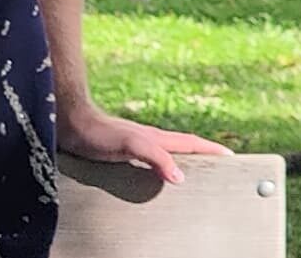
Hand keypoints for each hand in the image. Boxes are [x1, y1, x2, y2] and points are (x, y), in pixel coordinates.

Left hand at [61, 99, 232, 183]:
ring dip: (183, 160)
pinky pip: (150, 159)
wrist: (68, 123)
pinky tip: (156, 175)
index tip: (231, 156)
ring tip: (195, 173)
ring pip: (167, 152)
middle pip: (183, 146)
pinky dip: (161, 166)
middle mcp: (149, 139)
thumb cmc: (96, 133)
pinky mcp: (122, 150)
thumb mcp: (129, 144)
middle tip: (221, 166)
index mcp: (156, 137)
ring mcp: (136, 144)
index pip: (191, 143)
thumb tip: (181, 177)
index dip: (211, 150)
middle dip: (203, 155)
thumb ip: (155, 156)